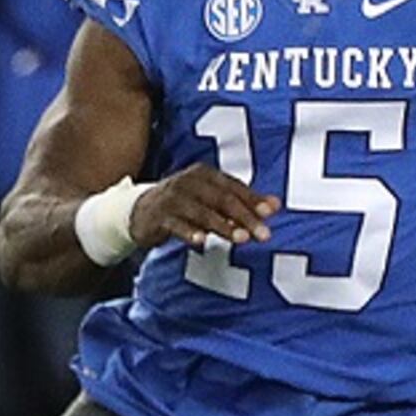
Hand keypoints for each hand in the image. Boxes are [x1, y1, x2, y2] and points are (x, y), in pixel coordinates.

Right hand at [134, 165, 278, 249]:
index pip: (234, 187)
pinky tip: (201, 241)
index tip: (271, 213)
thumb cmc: (184, 205)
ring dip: (223, 226)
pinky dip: (189, 232)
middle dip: (244, 217)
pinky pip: (176, 224)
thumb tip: (276, 205)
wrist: (140, 211)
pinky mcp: (159, 216)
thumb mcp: (211, 199)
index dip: (253, 200)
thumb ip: (241, 202)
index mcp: (205, 174)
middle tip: (262, 234)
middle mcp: (189, 182)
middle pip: (222, 199)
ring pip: (202, 212)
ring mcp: (173, 198)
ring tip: (241, 239)